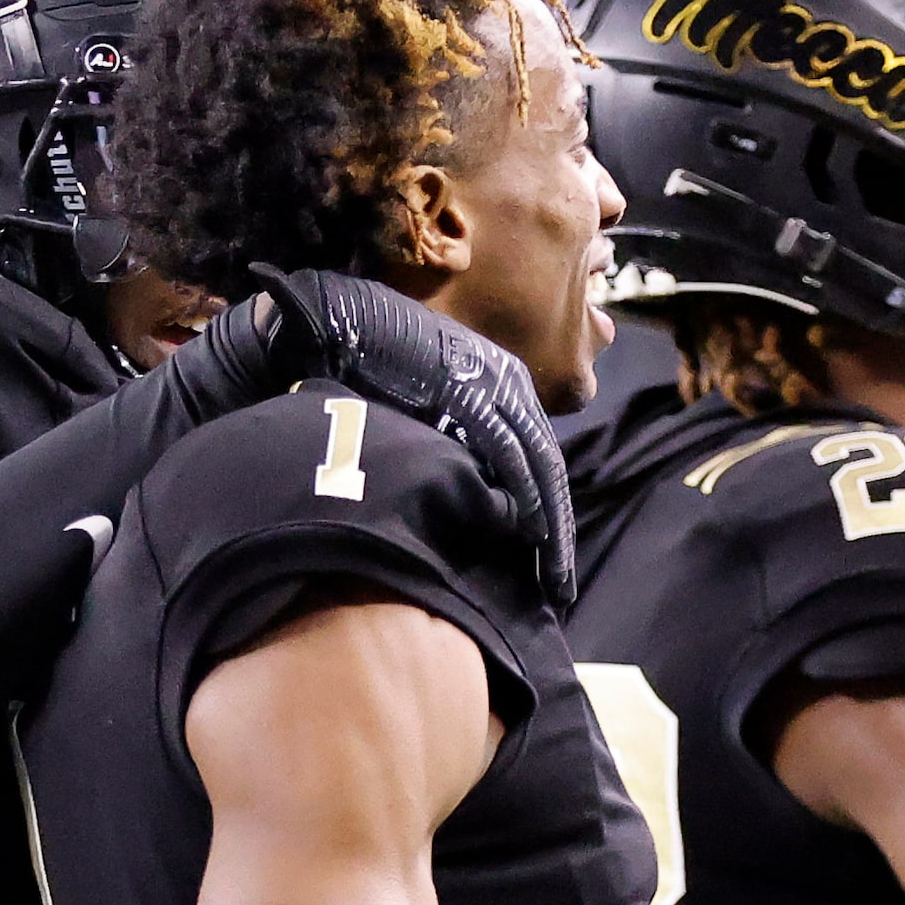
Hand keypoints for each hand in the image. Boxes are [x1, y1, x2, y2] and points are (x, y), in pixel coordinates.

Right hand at [252, 267, 577, 606]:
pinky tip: (531, 532)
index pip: (536, 460)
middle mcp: (508, 382)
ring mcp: (492, 382)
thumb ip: (449, 445)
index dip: (547, 513)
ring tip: (554, 576)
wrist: (341, 318)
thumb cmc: (371, 367)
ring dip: (550, 524)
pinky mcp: (469, 388)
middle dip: (558, 531)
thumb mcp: (422, 412)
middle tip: (563, 587)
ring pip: (538, 464)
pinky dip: (522, 492)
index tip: (549, 562)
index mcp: (503, 385)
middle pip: (547, 467)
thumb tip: (465, 498)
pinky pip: (507, 449)